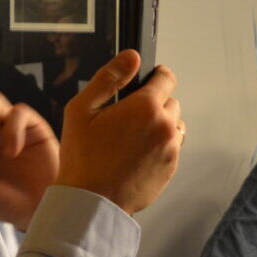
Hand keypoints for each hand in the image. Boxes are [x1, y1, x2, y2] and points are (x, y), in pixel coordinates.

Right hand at [56, 51, 183, 214]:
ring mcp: (171, 149)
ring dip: (160, 126)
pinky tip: (136, 154)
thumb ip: (109, 78)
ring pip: (174, 126)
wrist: (92, 201)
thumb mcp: (82, 110)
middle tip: (129, 117)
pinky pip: (172, 148)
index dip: (157, 77)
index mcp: (145, 107)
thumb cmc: (82, 156)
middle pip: (171, 102)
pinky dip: (160, 147)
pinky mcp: (171, 168)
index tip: (149, 81)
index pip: (167, 78)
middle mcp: (165, 126)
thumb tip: (131, 56)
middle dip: (155, 104)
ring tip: (133, 137)